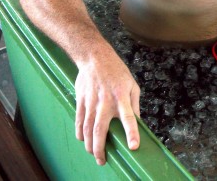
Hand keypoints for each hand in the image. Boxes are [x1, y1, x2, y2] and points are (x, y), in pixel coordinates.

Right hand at [75, 50, 140, 164]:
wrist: (94, 57)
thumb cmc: (116, 71)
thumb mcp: (132, 85)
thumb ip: (135, 105)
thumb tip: (138, 123)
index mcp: (122, 97)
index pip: (128, 118)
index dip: (132, 133)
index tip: (134, 147)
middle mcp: (105, 101)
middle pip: (100, 130)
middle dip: (101, 149)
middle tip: (103, 161)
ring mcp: (91, 102)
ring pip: (87, 129)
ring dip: (89, 145)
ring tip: (94, 154)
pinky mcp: (81, 100)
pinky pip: (79, 121)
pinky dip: (80, 134)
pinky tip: (83, 141)